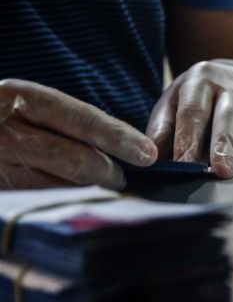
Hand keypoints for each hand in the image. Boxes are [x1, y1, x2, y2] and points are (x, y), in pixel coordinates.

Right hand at [0, 79, 157, 189]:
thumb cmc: (1, 123)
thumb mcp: (24, 107)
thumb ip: (65, 122)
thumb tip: (125, 148)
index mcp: (17, 96)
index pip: (81, 119)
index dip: (119, 137)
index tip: (149, 154)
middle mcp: (4, 130)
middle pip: (76, 159)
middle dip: (108, 173)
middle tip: (121, 178)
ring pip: (61, 187)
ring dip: (89, 193)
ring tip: (101, 191)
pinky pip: (41, 204)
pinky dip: (64, 205)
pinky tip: (76, 204)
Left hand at [146, 59, 232, 178]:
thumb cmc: (201, 100)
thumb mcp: (175, 104)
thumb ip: (163, 129)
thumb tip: (150, 158)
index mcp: (201, 80)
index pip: (194, 111)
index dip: (189, 139)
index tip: (185, 165)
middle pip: (229, 115)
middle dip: (225, 144)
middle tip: (222, 170)